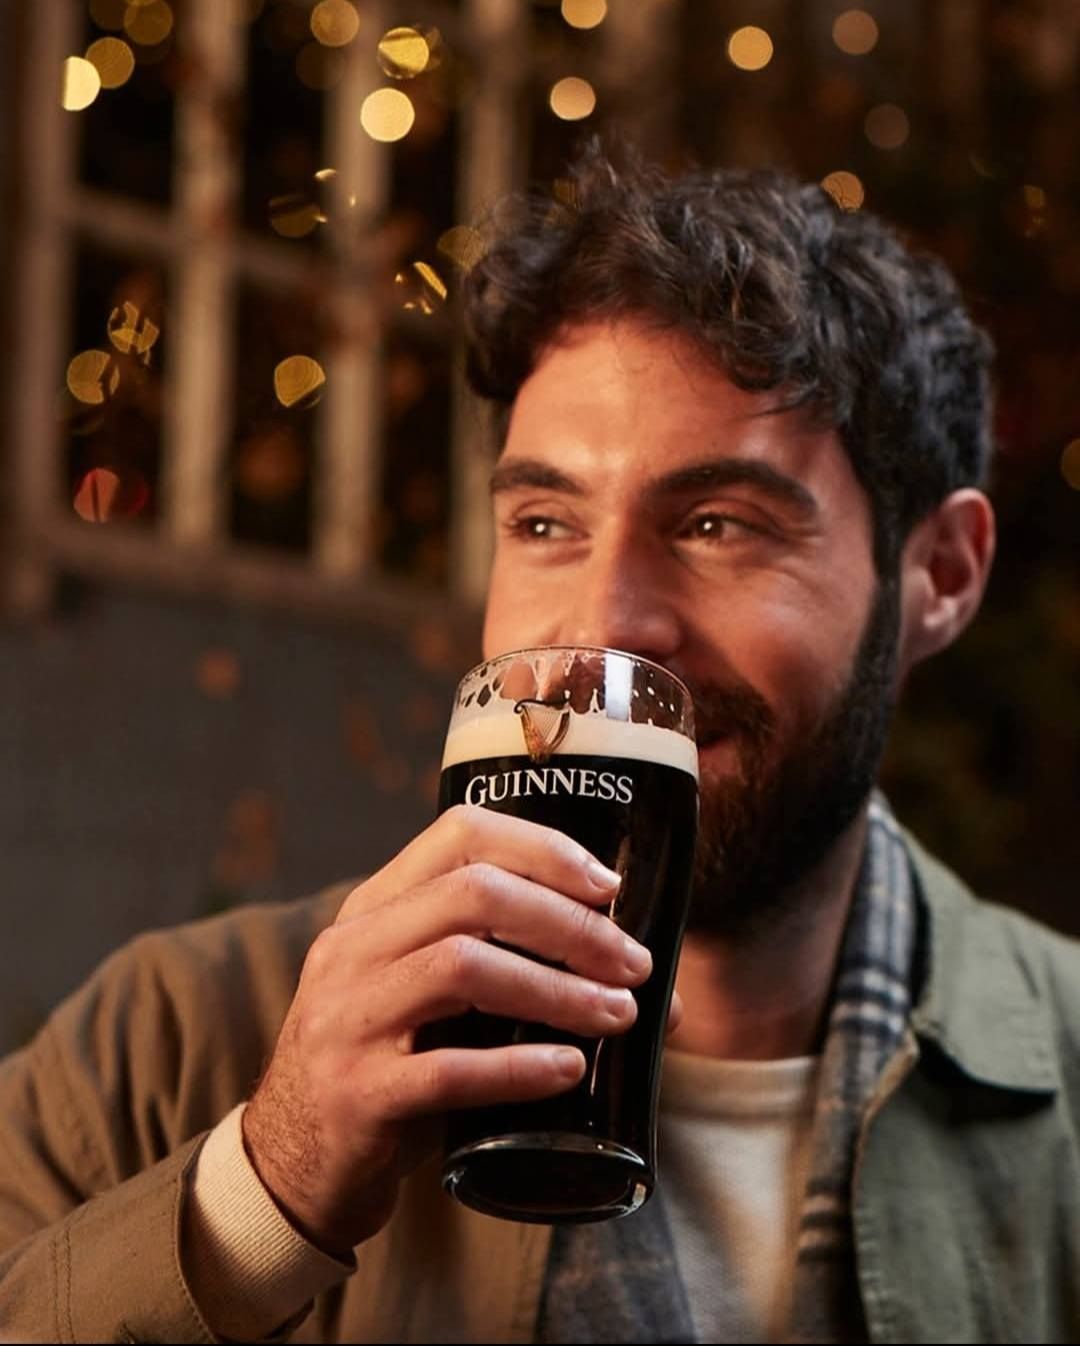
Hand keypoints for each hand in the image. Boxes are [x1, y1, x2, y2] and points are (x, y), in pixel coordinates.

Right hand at [242, 805, 654, 1255]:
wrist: (293, 1164)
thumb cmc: (391, 1064)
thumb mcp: (424, 995)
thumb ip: (504, 965)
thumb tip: (645, 980)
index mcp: (374, 908)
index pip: (459, 834)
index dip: (542, 848)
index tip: (609, 887)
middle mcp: (353, 949)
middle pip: (472, 894)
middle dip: (569, 924)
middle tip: (634, 963)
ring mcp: (347, 1019)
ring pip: (462, 968)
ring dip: (557, 989)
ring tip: (620, 1016)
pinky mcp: (357, 1094)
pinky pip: (446, 1070)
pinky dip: (518, 1067)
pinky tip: (569, 1069)